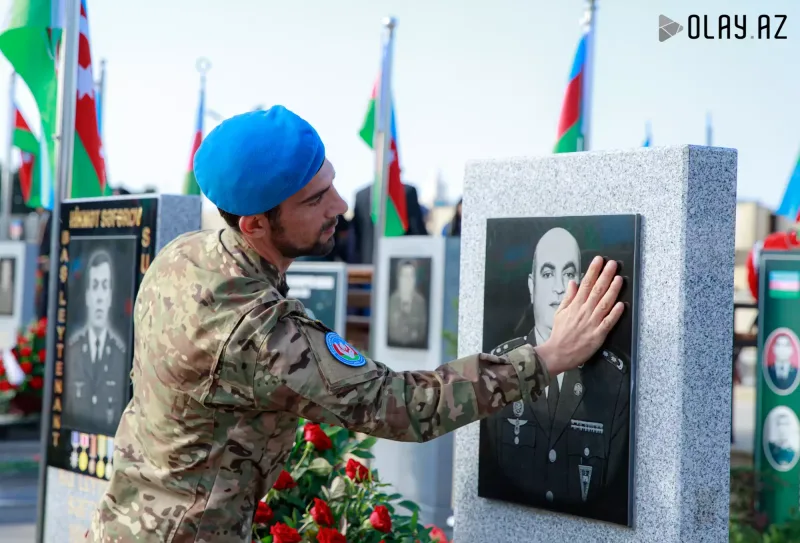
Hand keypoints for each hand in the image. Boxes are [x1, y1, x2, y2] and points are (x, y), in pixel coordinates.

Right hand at [534, 256, 624, 375]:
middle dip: (605, 275)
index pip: (585, 284)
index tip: (599, 261)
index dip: (593, 271)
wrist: (557, 353)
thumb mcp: (560, 312)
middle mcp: (584, 311)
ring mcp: (592, 323)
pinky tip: (622, 305)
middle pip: (596, 290)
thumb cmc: (559, 334)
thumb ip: (568, 297)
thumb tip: (573, 283)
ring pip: (604, 303)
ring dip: (612, 290)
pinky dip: (615, 313)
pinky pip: (608, 322)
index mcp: (575, 305)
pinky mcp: (598, 334)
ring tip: (619, 279)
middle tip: (612, 264)